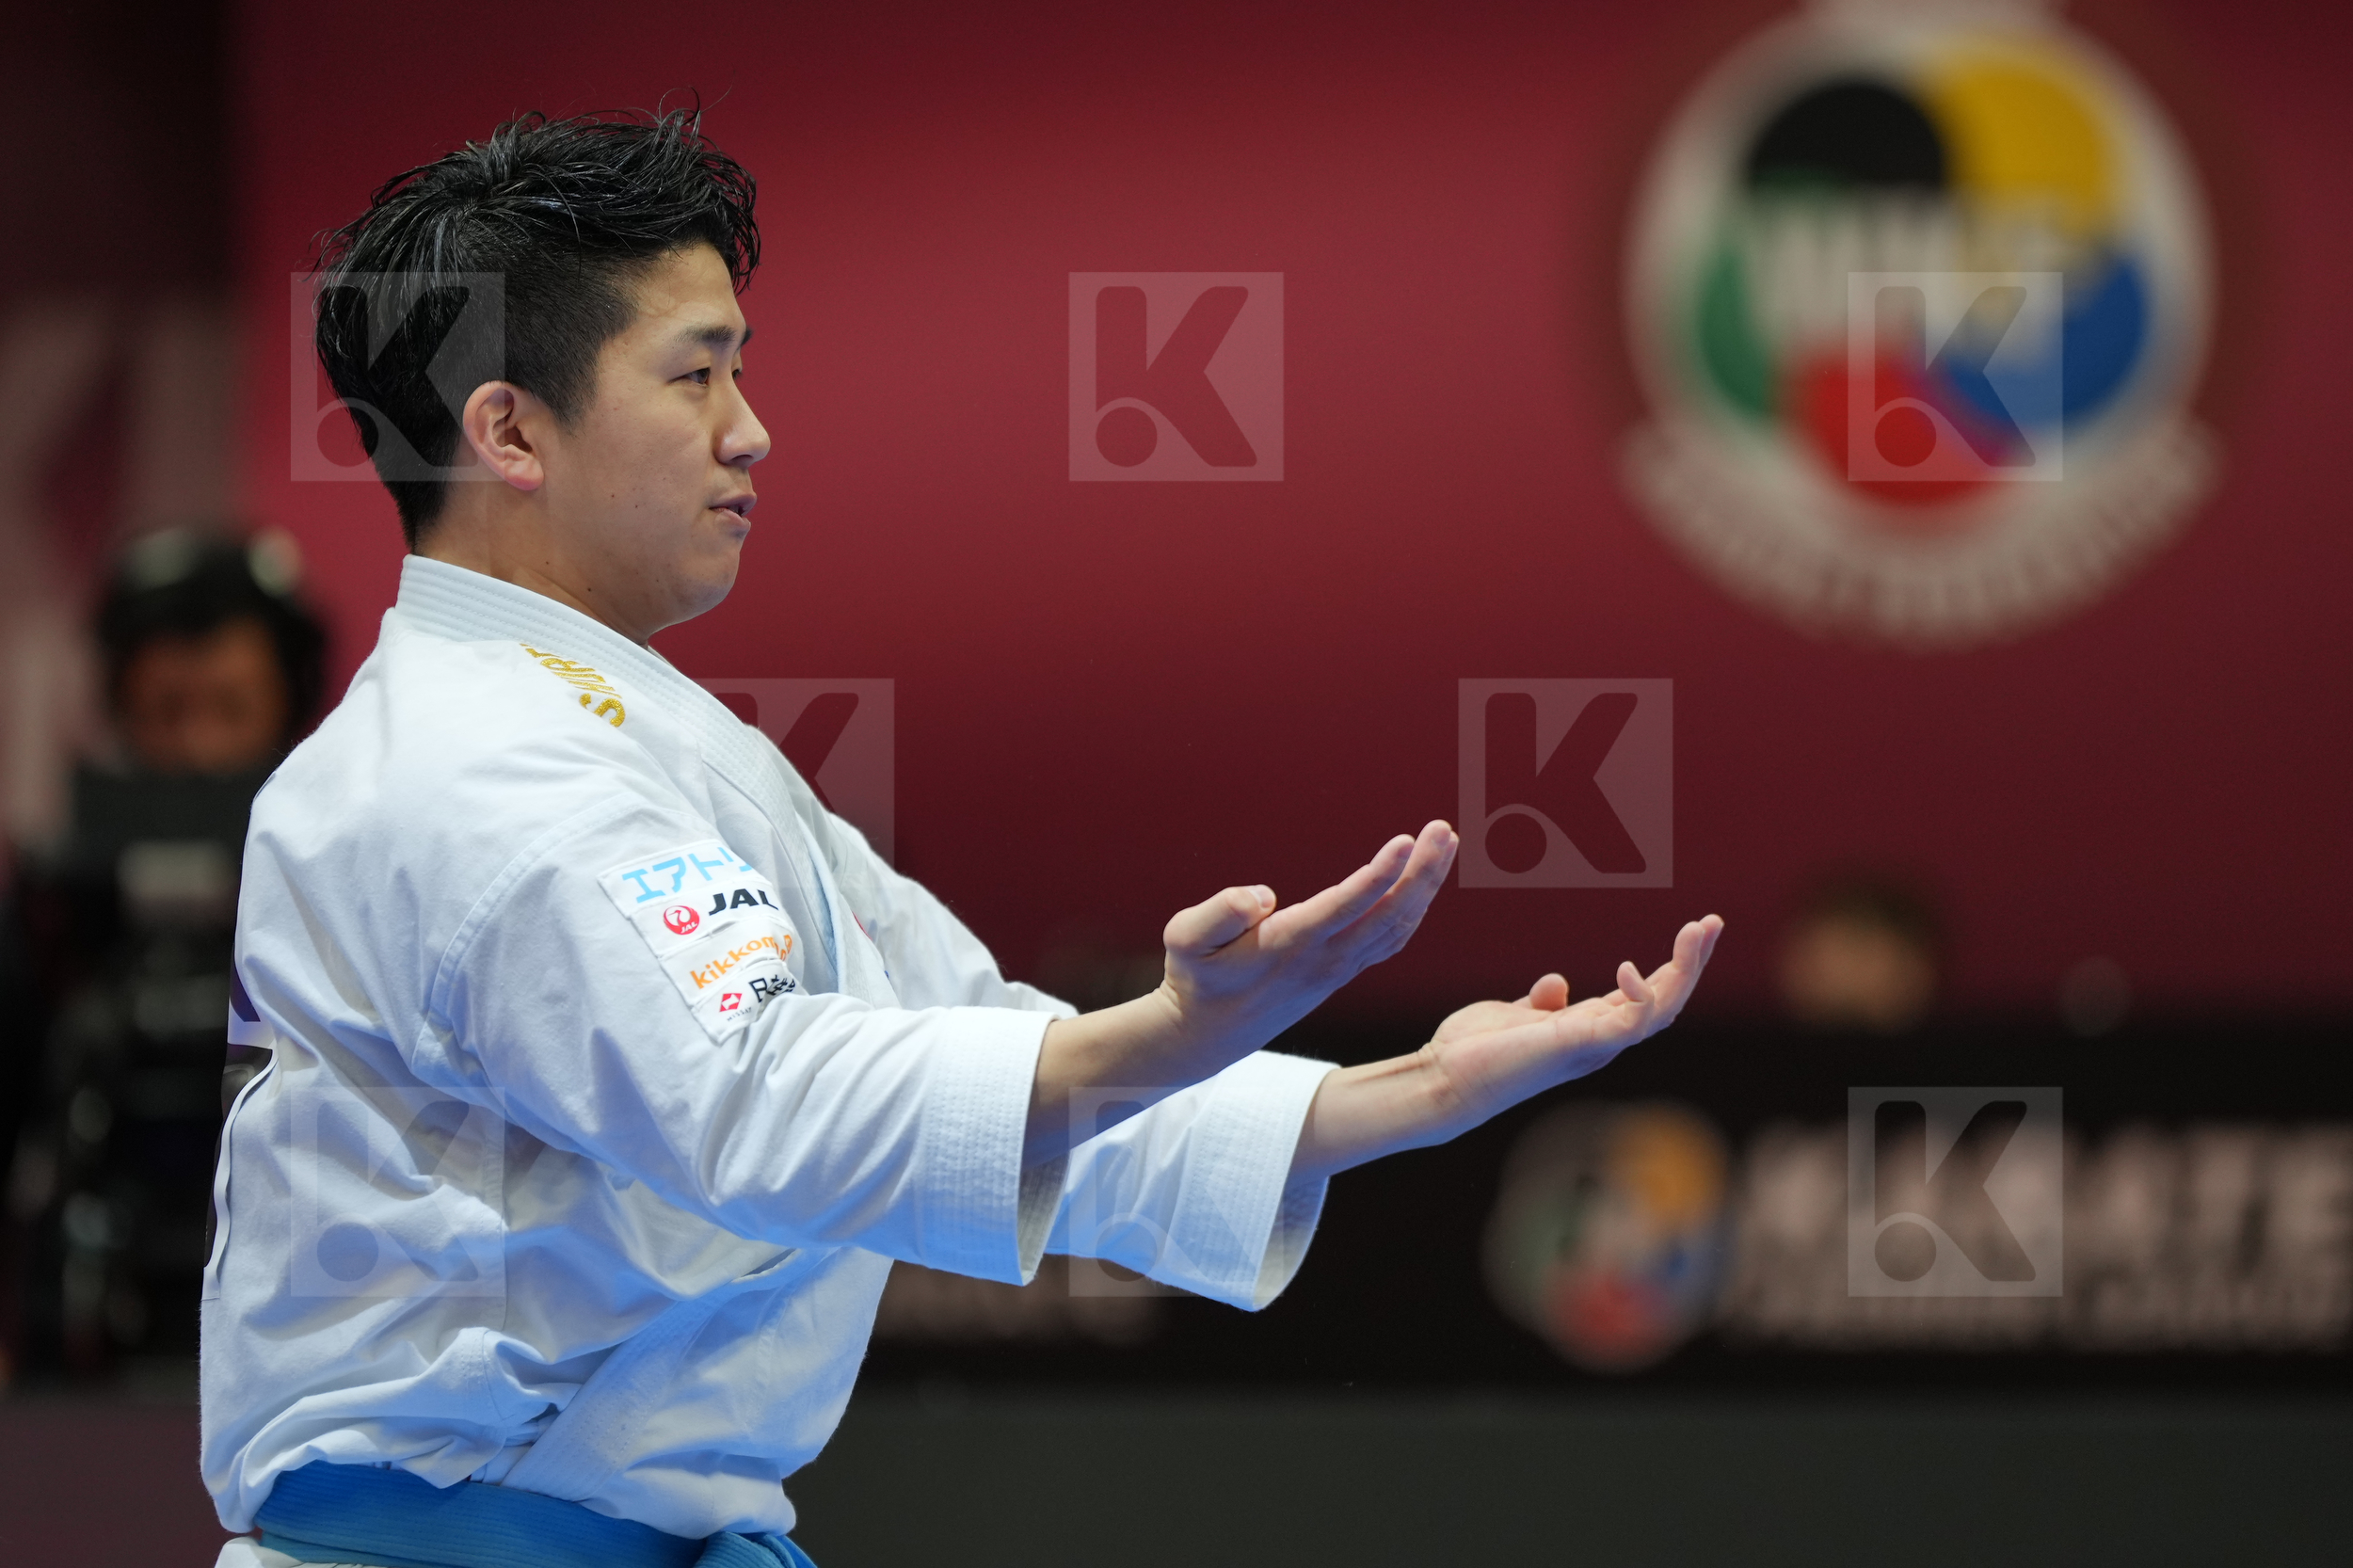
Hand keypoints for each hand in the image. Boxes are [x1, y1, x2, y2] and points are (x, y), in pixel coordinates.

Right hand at [1157, 819, 1459, 1061]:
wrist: (1209, 1035)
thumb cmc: (1195, 977)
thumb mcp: (1185, 942)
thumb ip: (1218, 913)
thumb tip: (1262, 896)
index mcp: (1288, 946)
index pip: (1343, 909)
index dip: (1377, 877)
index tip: (1405, 842)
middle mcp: (1323, 960)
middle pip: (1387, 916)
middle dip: (1421, 872)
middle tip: (1444, 829)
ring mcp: (1338, 968)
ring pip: (1397, 927)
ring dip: (1426, 884)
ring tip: (1446, 841)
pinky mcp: (1343, 970)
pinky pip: (1391, 938)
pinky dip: (1415, 907)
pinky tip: (1426, 881)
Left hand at [1289, 915, 1723, 1182]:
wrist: (1444, 1079)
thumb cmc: (1473, 1052)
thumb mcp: (1514, 1015)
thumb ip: (1541, 1003)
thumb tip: (1558, 982)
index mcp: (1589, 1030)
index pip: (1646, 998)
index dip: (1672, 967)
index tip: (1693, 930)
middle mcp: (1601, 1041)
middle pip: (1666, 1002)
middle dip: (1693, 963)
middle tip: (1712, 923)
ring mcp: (1595, 1046)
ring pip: (1661, 1011)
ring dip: (1685, 971)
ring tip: (1698, 931)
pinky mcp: (1580, 1047)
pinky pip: (1630, 1022)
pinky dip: (1640, 995)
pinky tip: (1630, 968)